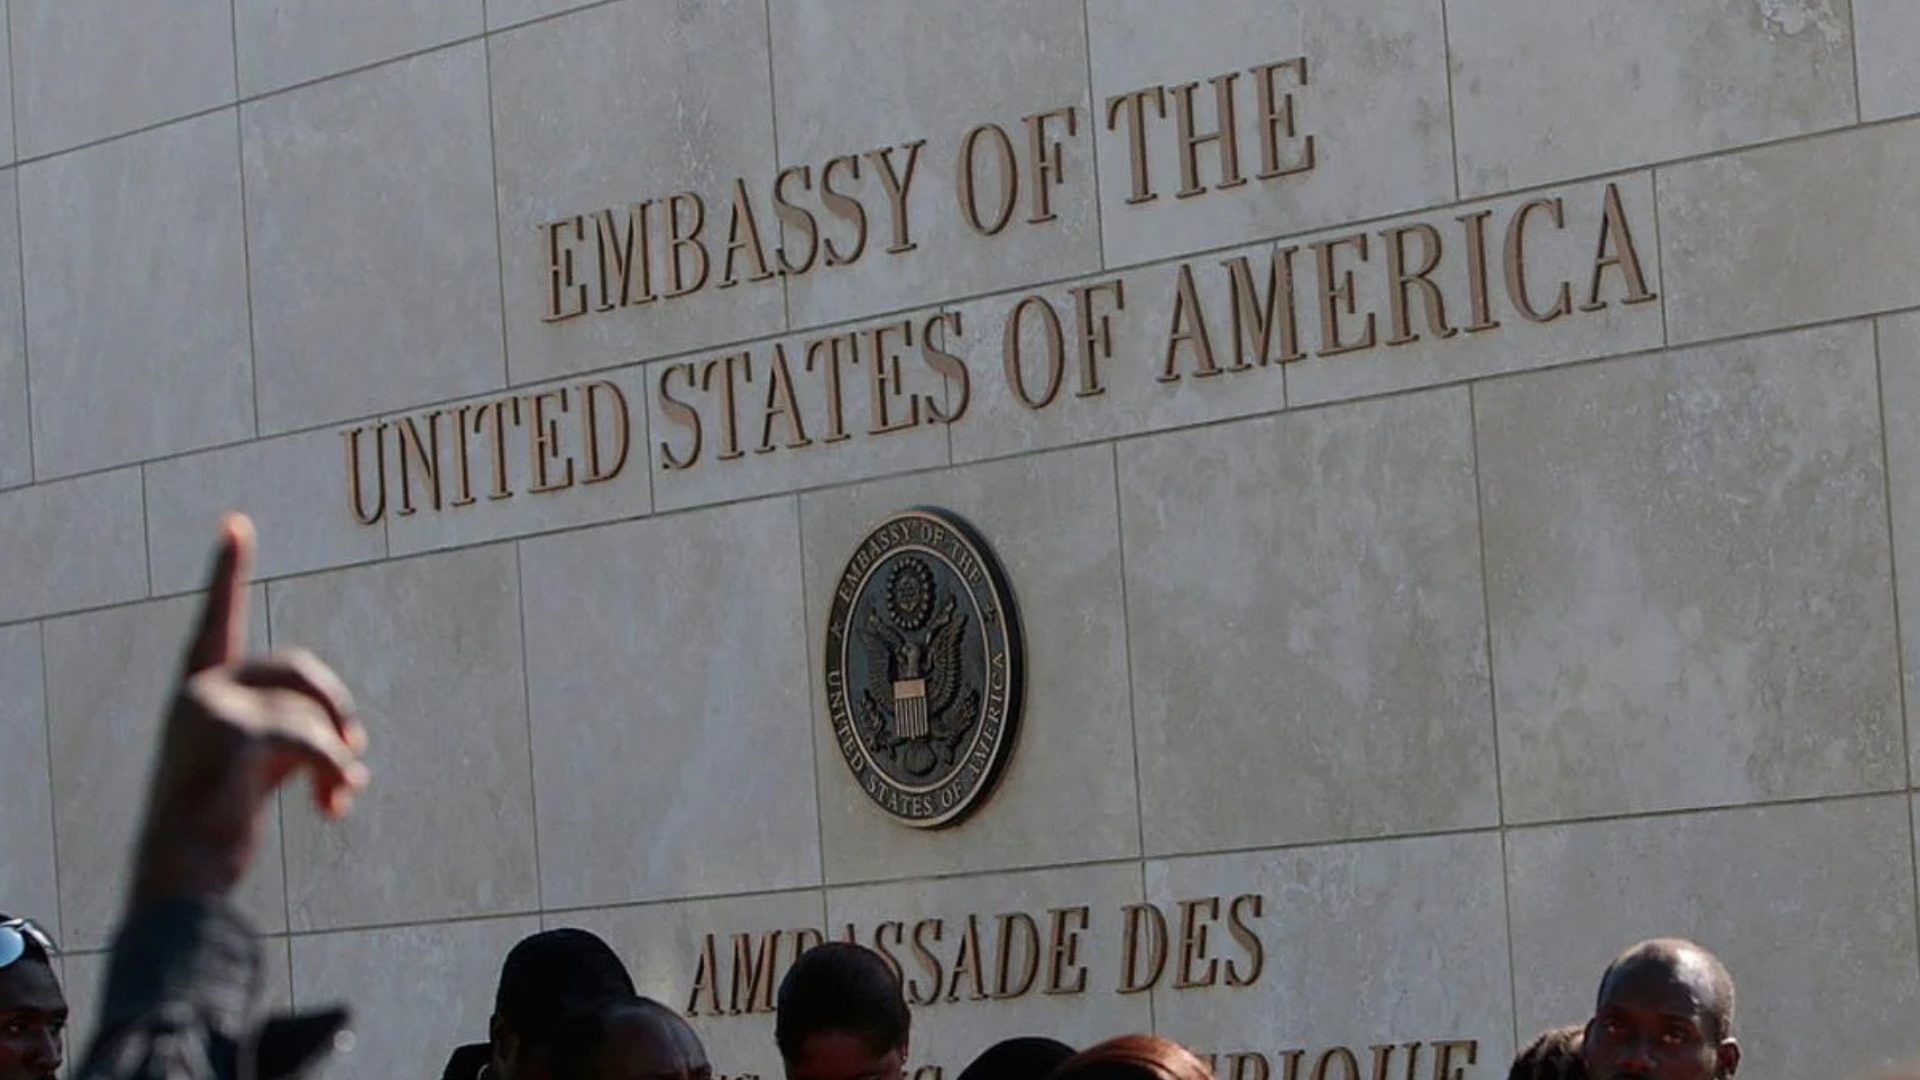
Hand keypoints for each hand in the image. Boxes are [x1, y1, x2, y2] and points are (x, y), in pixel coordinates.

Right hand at [131, 514, 369, 907]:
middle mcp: (200, 691)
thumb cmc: (216, 828)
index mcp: (199, 693)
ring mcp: (213, 708)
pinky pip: (313, 739)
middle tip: (356, 746)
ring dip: (335, 756)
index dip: (227, 572)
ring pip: (309, 710)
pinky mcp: (235, 732)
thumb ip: (295, 737)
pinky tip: (336, 804)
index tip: (237, 523)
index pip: (217, 621)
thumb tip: (354, 747)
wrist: (183, 876)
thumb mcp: (258, 770)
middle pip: (297, 667)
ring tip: (338, 796)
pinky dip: (333, 771)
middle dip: (334, 707)